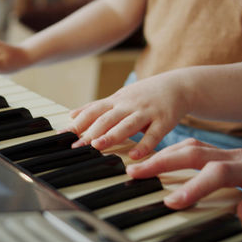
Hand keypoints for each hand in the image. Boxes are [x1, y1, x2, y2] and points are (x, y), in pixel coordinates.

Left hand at [63, 71, 191, 158]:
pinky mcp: (164, 120)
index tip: (63, 135)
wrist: (178, 86)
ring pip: (127, 124)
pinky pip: (154, 134)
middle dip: (90, 132)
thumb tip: (71, 114)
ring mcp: (146, 112)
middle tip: (76, 145)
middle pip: (107, 118)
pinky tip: (135, 155)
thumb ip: (95, 107)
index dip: (78, 123)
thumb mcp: (118, 97)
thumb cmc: (143, 95)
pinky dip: (144, 144)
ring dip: (111, 135)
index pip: (93, 111)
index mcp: (116, 101)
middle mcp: (128, 105)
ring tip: (97, 146)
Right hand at [127, 138, 241, 221]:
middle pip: (195, 152)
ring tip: (141, 166)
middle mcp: (236, 158)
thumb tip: (239, 208)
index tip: (171, 202)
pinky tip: (161, 161)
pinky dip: (174, 154)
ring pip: (192, 147)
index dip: (194, 186)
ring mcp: (229, 155)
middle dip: (163, 162)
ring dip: (164, 155)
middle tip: (136, 173)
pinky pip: (194, 149)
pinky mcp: (225, 158)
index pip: (217, 174)